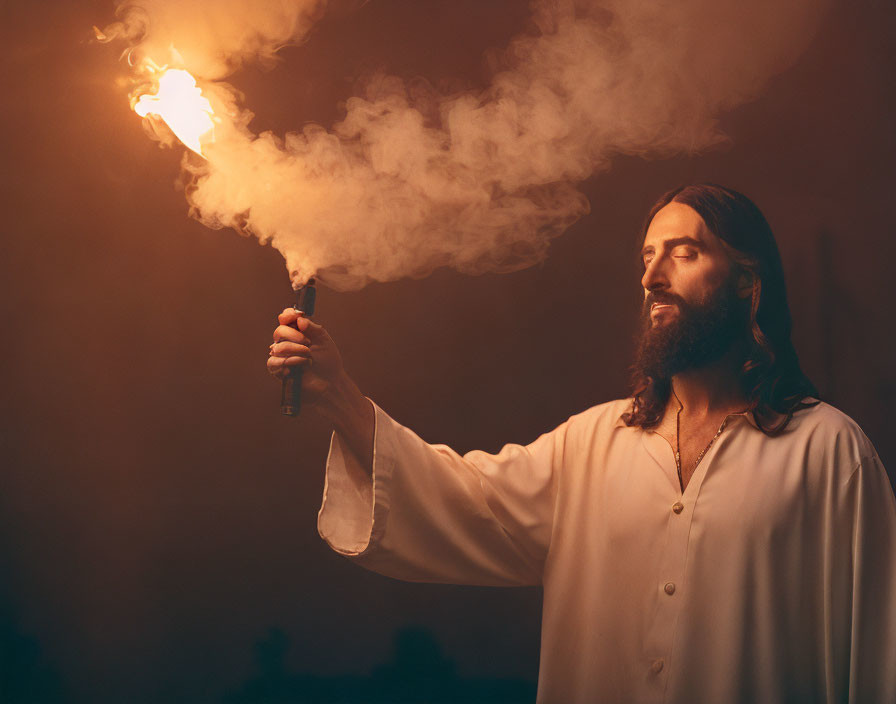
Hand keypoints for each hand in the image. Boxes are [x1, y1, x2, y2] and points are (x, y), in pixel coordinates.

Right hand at [267, 309, 373, 468]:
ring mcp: (283, 361)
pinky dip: (284, 364)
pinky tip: (297, 368)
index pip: (287, 320)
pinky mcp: (281, 377)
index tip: (291, 314)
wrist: (334, 391)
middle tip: (307, 345)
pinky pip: (273, 365)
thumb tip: (300, 316)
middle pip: (279, 332)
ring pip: (275, 349)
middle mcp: (289, 346)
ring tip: (306, 360)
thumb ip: (313, 329)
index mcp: (301, 336)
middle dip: (292, 336)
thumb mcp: (326, 344)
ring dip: (291, 352)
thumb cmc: (333, 367)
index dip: (287, 315)